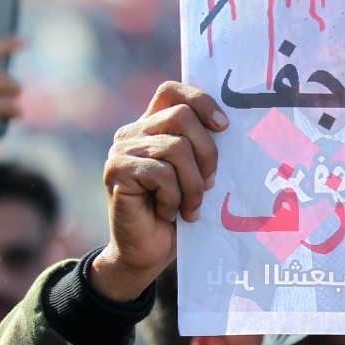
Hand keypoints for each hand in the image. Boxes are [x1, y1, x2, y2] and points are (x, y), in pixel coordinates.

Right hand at [91, 82, 227, 300]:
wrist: (146, 254)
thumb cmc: (177, 215)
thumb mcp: (196, 176)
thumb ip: (202, 150)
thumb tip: (229, 128)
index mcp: (152, 127)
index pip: (172, 91)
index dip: (201, 101)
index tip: (224, 126)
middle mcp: (133, 133)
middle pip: (180, 116)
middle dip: (207, 152)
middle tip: (211, 184)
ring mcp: (122, 150)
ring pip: (176, 147)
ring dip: (193, 184)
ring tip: (191, 207)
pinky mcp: (116, 171)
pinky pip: (161, 173)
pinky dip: (173, 197)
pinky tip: (168, 213)